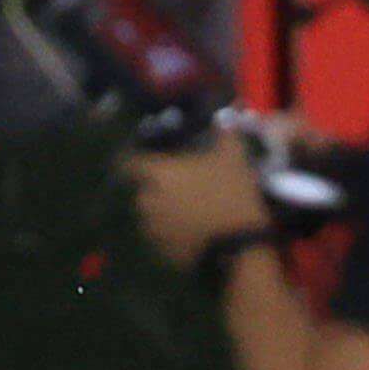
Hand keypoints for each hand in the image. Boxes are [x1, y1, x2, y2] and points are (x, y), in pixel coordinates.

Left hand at [119, 131, 272, 268]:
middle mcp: (148, 201)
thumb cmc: (231, 194)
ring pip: (150, 216)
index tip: (139, 158)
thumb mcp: (233, 158)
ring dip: (161, 213)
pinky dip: (171, 235)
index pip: (127, 163)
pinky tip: (190, 233)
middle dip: (152, 188)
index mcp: (158, 175)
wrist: (241, 246)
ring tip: (183, 212)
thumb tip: (225, 117)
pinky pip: (161, 239)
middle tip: (174, 187)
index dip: (130, 159)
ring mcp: (153, 230)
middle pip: (140, 191)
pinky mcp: (163, 252)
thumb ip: (226, 134)